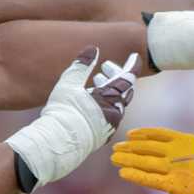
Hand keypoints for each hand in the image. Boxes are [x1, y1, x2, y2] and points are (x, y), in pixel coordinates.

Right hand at [4, 48, 139, 189]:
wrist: (58, 144)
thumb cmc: (63, 112)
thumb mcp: (70, 83)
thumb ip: (82, 64)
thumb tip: (92, 49)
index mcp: (110, 98)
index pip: (127, 78)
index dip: (131, 66)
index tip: (135, 56)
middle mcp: (114, 113)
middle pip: (123, 91)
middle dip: (116, 76)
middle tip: (105, 67)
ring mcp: (109, 127)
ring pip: (116, 104)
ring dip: (108, 90)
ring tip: (96, 82)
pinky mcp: (102, 137)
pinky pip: (110, 116)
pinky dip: (105, 105)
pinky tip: (92, 102)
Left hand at [110, 125, 193, 193]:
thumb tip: (192, 150)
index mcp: (188, 140)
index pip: (160, 134)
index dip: (143, 134)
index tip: (130, 135)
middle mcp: (179, 152)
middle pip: (148, 147)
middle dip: (130, 147)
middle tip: (114, 147)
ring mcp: (177, 168)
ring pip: (145, 161)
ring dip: (127, 159)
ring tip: (113, 158)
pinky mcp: (176, 186)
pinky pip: (150, 179)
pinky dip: (135, 175)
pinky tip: (122, 173)